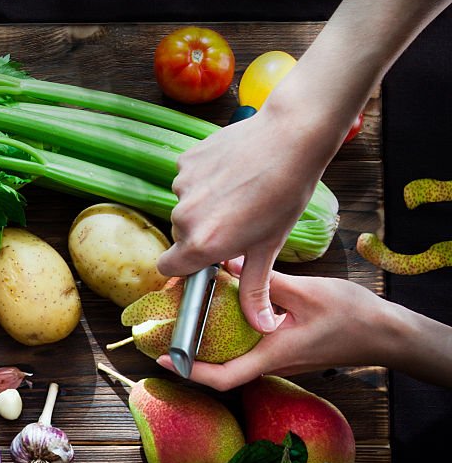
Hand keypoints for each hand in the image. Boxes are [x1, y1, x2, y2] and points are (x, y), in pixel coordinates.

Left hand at [154, 259, 396, 389]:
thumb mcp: (306, 292)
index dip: (190, 371)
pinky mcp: (281, 351)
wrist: (385, 334)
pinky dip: (229, 333)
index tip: (165, 359)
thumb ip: (266, 282)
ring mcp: (276, 360)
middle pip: (220, 368)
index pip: (223, 378)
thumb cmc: (352, 316)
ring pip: (233, 357)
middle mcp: (270, 364)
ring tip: (187, 315)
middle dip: (191, 353)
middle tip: (167, 328)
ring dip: (209, 341)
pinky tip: (221, 309)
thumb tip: (228, 265)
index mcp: (272, 356)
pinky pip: (247, 347)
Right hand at [157, 97, 335, 334]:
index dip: (185, 264)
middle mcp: (184, 218)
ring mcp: (182, 186)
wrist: (293, 135)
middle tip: (235, 219)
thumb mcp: (269, 247)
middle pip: (179, 235)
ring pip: (185, 205)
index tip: (205, 257)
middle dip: (200, 232)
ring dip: (203, 204)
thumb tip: (261, 327)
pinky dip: (204, 178)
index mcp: (201, 245)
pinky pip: (187, 178)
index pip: (168, 267)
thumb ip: (254, 289)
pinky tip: (231, 170)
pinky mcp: (186, 161)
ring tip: (237, 191)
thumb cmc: (286, 193)